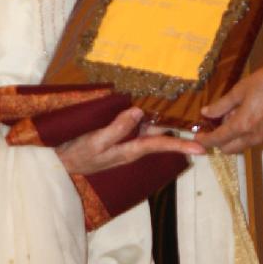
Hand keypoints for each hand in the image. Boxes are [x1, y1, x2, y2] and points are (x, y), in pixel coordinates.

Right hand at [55, 105, 202, 175]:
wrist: (60, 162)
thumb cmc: (77, 154)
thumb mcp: (96, 142)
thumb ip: (117, 128)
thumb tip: (139, 112)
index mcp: (131, 150)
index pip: (161, 145)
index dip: (181, 145)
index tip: (202, 149)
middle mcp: (133, 145)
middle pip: (159, 133)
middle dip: (176, 125)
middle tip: (197, 114)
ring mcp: (125, 140)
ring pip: (148, 126)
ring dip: (160, 116)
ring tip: (176, 101)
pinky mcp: (117, 134)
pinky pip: (136, 123)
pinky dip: (144, 113)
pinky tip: (148, 102)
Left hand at [198, 67, 262, 154]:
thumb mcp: (239, 91)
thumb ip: (220, 105)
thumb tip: (206, 113)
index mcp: (242, 125)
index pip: (218, 140)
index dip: (205, 139)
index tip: (198, 136)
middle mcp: (253, 137)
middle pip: (228, 149)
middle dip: (219, 140)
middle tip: (217, 122)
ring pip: (240, 146)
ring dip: (232, 137)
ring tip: (234, 115)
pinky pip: (251, 141)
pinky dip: (244, 135)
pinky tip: (246, 117)